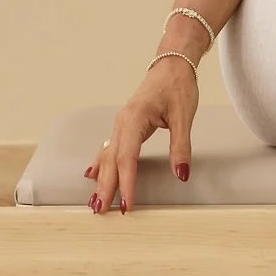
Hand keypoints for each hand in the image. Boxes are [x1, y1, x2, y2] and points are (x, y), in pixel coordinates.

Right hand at [85, 62, 198, 212]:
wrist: (172, 64)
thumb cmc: (178, 86)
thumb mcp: (184, 116)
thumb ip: (181, 146)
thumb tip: (181, 174)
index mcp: (134, 119)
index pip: (127, 158)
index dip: (126, 183)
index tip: (127, 204)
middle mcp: (122, 122)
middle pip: (111, 160)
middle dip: (106, 187)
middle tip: (101, 211)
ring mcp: (121, 123)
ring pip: (106, 155)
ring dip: (101, 179)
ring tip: (95, 201)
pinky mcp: (124, 124)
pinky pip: (108, 147)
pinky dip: (99, 163)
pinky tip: (91, 174)